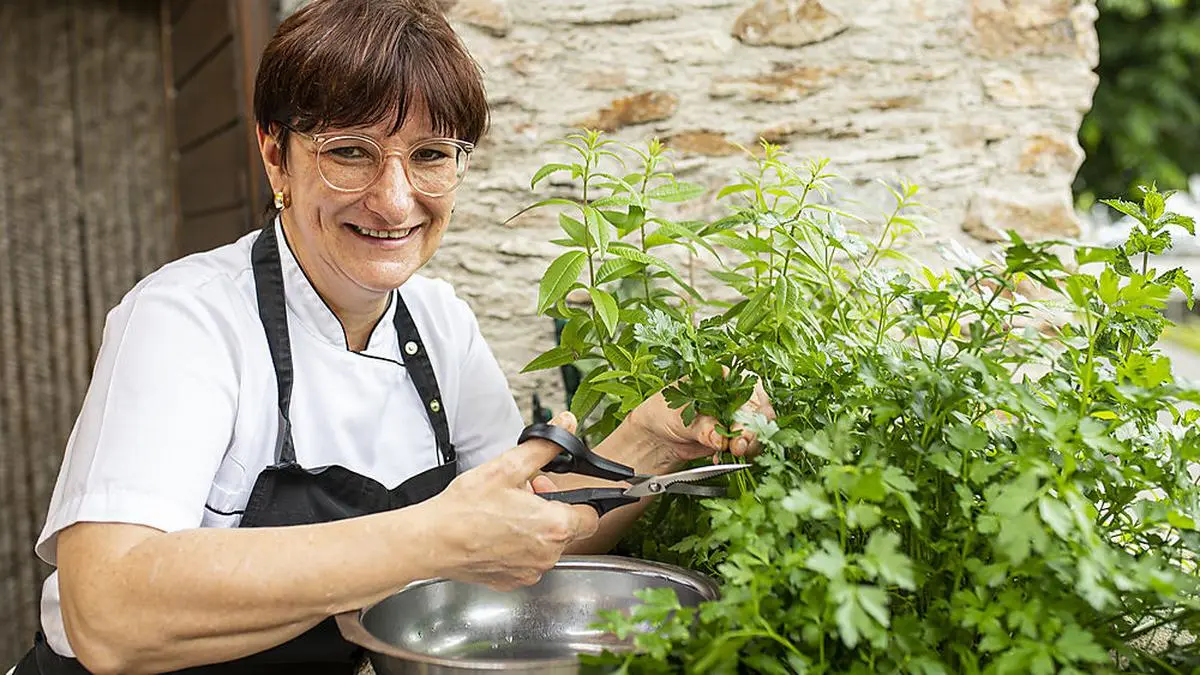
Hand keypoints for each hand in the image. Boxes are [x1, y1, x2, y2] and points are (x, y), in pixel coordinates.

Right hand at [433, 412, 599, 590]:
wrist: (433, 541)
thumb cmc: (465, 508)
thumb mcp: (507, 467)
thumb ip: (544, 447)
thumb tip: (566, 425)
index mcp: (554, 526)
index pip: (591, 516)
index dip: (576, 500)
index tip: (555, 492)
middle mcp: (548, 555)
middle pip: (567, 530)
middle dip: (551, 510)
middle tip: (525, 495)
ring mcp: (530, 572)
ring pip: (547, 547)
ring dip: (534, 529)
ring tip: (507, 512)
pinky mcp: (513, 581)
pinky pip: (527, 562)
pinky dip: (518, 547)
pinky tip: (497, 532)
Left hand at [625, 378, 774, 470]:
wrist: (656, 435)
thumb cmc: (664, 413)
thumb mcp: (680, 416)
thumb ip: (703, 428)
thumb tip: (721, 439)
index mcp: (722, 377)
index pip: (748, 389)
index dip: (748, 409)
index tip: (740, 429)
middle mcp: (735, 393)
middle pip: (759, 410)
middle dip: (752, 430)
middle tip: (739, 446)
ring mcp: (738, 415)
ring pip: (759, 428)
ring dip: (751, 443)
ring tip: (733, 452)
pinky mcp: (736, 435)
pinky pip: (750, 444)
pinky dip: (742, 453)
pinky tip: (723, 456)